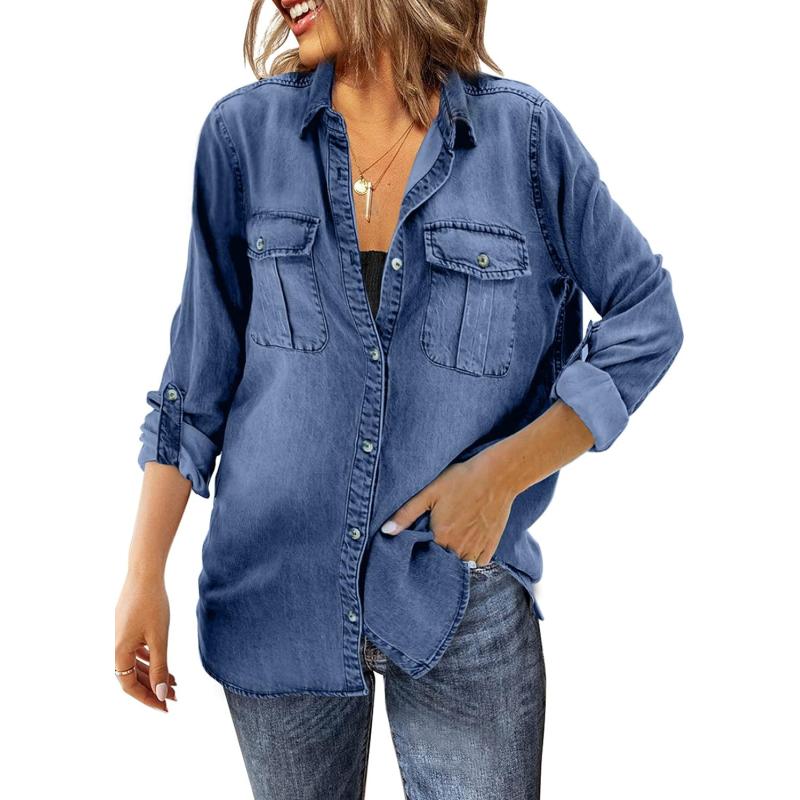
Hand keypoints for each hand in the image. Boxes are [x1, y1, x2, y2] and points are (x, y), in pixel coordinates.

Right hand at [114, 573, 176, 711]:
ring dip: (152, 674)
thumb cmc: (152, 604)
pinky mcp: (128, 625)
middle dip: (153, 688)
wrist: (144, 573)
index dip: (147, 698)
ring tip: (174, 682)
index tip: (164, 707)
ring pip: (136, 663)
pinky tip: (162, 662)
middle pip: (132, 676)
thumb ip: (159, 667)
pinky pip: (137, 649)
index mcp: (121, 651)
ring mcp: (123, 634)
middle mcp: (118, 645)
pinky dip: (150, 659)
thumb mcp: (159, 638)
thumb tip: (162, 694)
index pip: (129, 686)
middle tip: (174, 698)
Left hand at [380, 448, 517, 565]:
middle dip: (437, 553)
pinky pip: (478, 562)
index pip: (423, 554)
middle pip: (442, 560)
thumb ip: (406, 514)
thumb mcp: (430, 492)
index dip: (421, 546)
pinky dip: (472, 556)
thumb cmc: (462, 479)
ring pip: (460, 563)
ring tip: (452, 538)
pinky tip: (468, 540)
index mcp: (441, 537)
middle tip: (439, 533)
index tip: (422, 536)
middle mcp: (459, 548)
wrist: (498, 475)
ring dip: (454, 556)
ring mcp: (476, 548)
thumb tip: (385, 532)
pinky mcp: (491, 546)